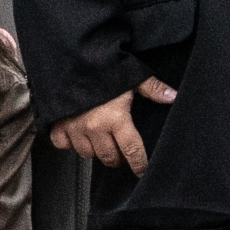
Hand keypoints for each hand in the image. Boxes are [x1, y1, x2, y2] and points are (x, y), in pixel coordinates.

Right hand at [49, 77, 175, 174]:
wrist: (70, 58)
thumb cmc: (103, 66)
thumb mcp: (132, 75)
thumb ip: (153, 89)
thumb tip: (173, 96)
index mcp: (116, 118)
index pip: (132, 150)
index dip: (139, 163)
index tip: (142, 171)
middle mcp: (95, 128)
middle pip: (109, 157)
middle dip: (118, 158)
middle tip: (121, 151)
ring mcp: (74, 128)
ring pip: (87, 154)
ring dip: (95, 150)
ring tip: (101, 140)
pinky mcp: (57, 125)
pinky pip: (63, 145)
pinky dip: (70, 143)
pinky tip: (78, 134)